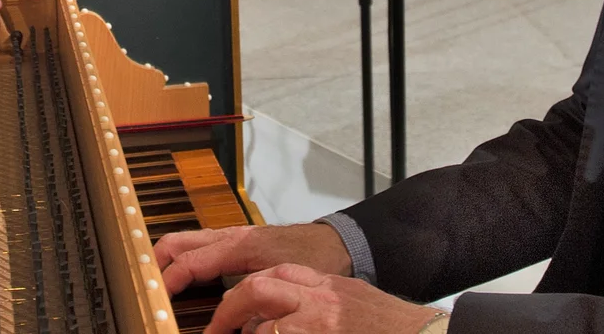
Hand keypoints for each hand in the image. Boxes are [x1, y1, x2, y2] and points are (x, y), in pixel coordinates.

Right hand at [156, 222, 350, 294]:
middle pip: (180, 242)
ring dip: (169, 258)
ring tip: (155, 282)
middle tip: (143, 285)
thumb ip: (252, 293)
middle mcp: (232, 236)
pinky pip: (202, 246)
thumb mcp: (282, 279)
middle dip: (157, 261)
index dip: (170, 279)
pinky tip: (184, 276)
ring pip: (188, 241)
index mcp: (240, 244)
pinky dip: (186, 257)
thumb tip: (230, 312)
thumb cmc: (315, 258)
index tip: (157, 297)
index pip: (192, 261)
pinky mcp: (238, 242)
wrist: (338, 242)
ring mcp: (233, 236)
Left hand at [206, 263, 439, 333]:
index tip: (227, 310)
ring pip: (263, 324)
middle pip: (258, 289)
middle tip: (215, 331)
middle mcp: (319, 298)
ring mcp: (319, 321)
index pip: (272, 276)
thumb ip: (315, 302)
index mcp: (325, 285)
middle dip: (228, 311)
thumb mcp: (348, 303)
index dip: (243, 293)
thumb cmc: (388, 326)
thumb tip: (273, 321)